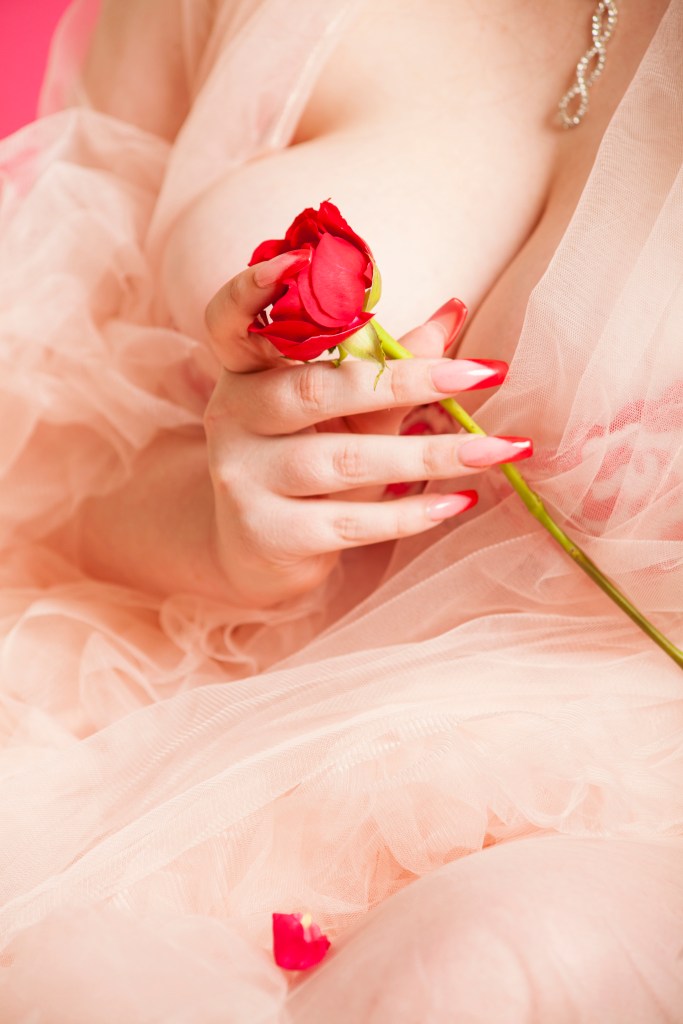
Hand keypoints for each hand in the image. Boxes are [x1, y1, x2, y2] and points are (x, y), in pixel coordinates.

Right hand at [203, 253, 525, 607]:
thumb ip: (385, 364)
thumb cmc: (306, 463)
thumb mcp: (339, 411)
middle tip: (479, 374)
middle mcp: (234, 418)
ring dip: (432, 456)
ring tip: (499, 450)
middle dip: (405, 380)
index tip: (297, 259)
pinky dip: (412, 513)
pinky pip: (351, 520)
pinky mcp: (269, 533)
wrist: (257, 551)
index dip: (252, 289)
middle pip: (314, 390)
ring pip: (346, 460)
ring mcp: (243, 479)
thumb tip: (454, 310)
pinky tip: (460, 501)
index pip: (228, 320)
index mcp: (244, 371)